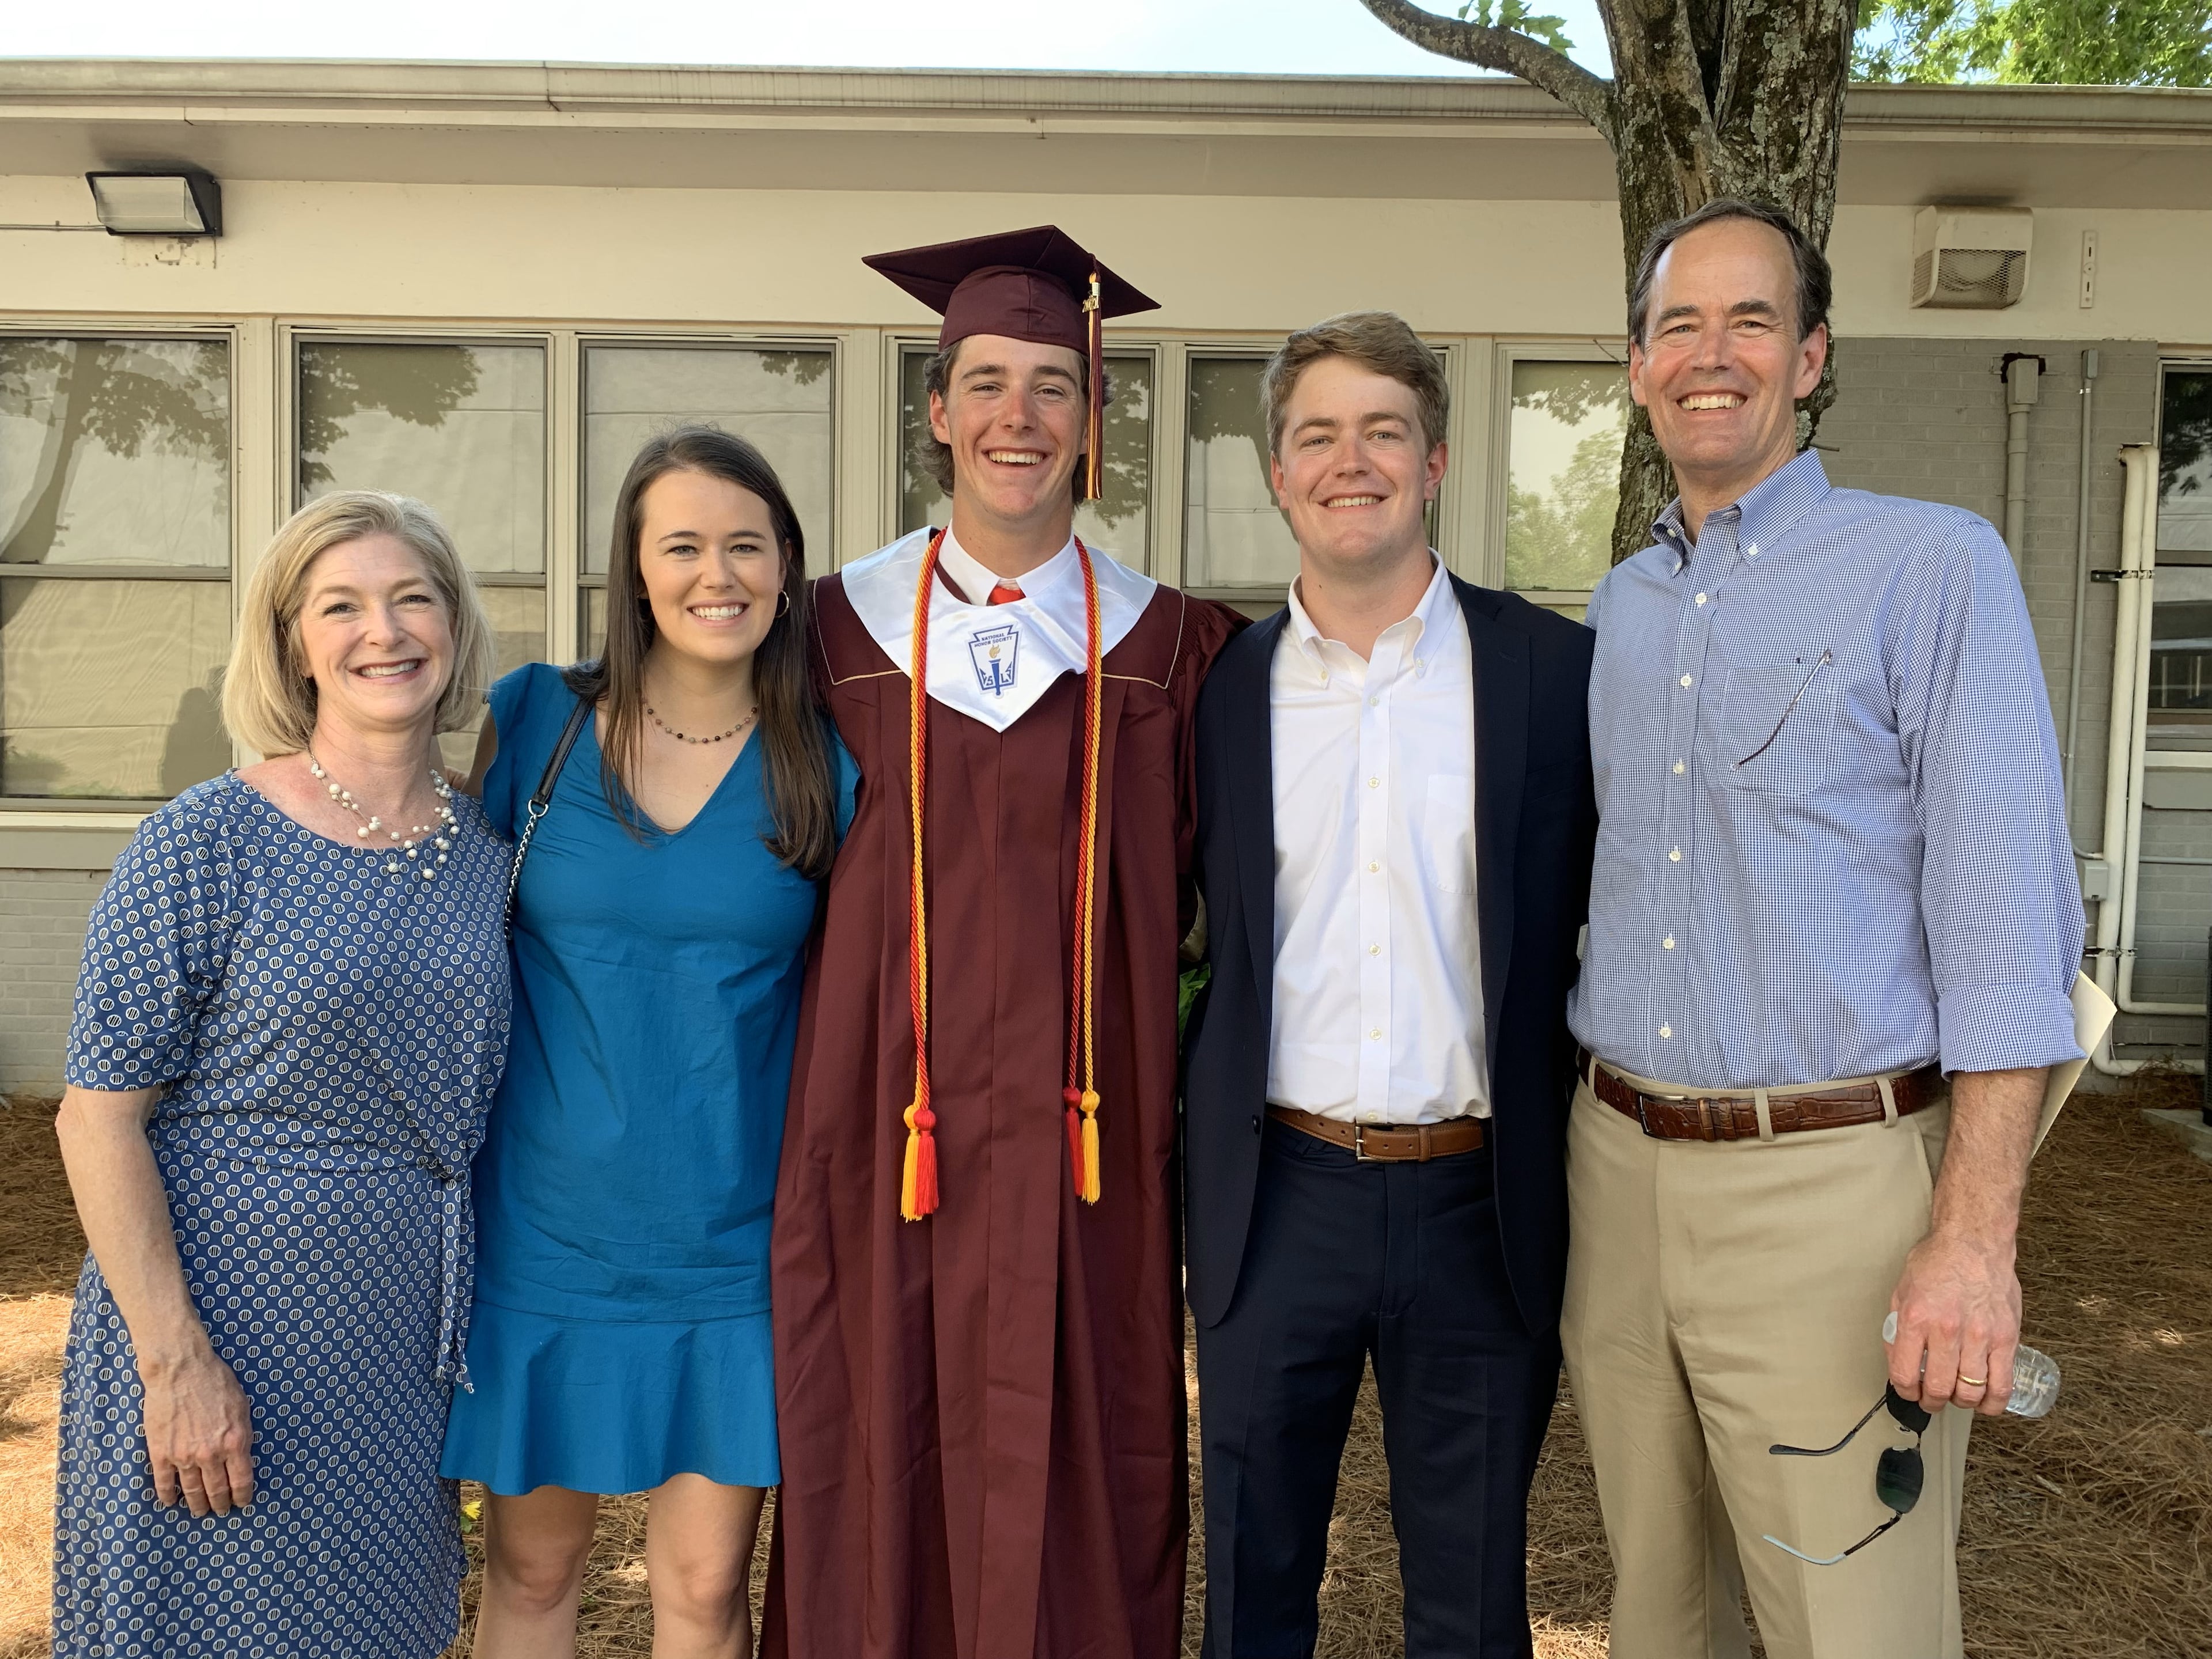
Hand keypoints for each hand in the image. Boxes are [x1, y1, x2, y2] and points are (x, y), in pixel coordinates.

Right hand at [141, 1344, 254, 1514]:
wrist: (180, 1370)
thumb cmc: (215, 1382)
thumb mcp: (242, 1407)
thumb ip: (242, 1434)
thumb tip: (242, 1455)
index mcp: (235, 1442)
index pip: (241, 1480)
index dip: (242, 1496)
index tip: (242, 1503)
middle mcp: (210, 1454)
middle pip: (217, 1489)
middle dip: (221, 1503)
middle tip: (222, 1511)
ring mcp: (184, 1456)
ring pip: (192, 1490)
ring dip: (197, 1504)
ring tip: (200, 1512)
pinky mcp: (160, 1453)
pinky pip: (164, 1482)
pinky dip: (168, 1495)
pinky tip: (171, 1502)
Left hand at [1886, 1229, 2019, 1416]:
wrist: (1974, 1242)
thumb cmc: (1937, 1263)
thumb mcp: (1902, 1292)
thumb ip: (1898, 1330)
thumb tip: (1898, 1364)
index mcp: (1917, 1319)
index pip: (1905, 1374)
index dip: (1905, 1392)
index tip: (1909, 1392)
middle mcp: (1948, 1330)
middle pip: (1939, 1388)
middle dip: (1932, 1402)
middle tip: (1932, 1400)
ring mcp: (1980, 1336)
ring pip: (1971, 1392)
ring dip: (1961, 1402)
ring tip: (1957, 1396)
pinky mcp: (2007, 1338)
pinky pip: (2003, 1385)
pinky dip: (1992, 1402)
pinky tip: (1985, 1401)